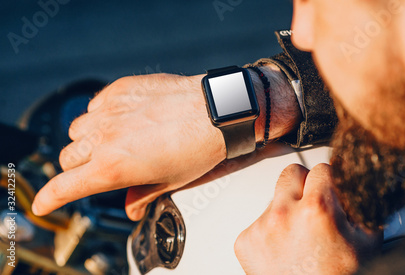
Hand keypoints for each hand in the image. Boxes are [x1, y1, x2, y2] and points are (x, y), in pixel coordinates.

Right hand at [32, 65, 299, 219]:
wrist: (215, 111)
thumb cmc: (198, 147)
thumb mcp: (170, 181)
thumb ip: (143, 195)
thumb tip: (133, 207)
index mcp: (112, 167)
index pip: (65, 187)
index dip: (50, 198)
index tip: (44, 204)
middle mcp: (103, 138)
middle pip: (68, 158)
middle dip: (79, 167)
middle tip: (103, 167)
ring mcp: (108, 111)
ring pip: (78, 130)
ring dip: (89, 139)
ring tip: (117, 140)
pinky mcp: (118, 89)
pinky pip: (95, 105)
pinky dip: (102, 115)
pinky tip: (126, 118)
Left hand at [234, 164, 381, 274]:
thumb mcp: (367, 241)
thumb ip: (361, 206)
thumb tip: (357, 185)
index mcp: (317, 209)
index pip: (322, 169)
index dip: (331, 180)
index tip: (331, 189)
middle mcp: (284, 214)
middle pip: (291, 173)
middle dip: (305, 184)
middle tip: (314, 204)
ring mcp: (261, 227)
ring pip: (274, 197)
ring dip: (287, 208)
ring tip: (300, 235)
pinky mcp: (245, 240)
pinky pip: (258, 220)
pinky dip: (271, 230)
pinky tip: (284, 247)